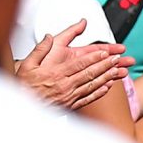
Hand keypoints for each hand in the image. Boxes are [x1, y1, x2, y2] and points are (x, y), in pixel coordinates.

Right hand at [15, 21, 129, 109]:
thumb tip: (49, 37)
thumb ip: (40, 49)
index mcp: (56, 73)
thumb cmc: (25, 85)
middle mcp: (65, 85)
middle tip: (118, 59)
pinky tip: (108, 87)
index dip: (94, 57)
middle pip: (90, 73)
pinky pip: (89, 98)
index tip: (105, 52)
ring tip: (118, 71)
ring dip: (107, 77)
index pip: (79, 63)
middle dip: (105, 65)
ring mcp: (70, 96)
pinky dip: (100, 92)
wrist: (23, 106)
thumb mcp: (28, 64)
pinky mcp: (71, 104)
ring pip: (92, 85)